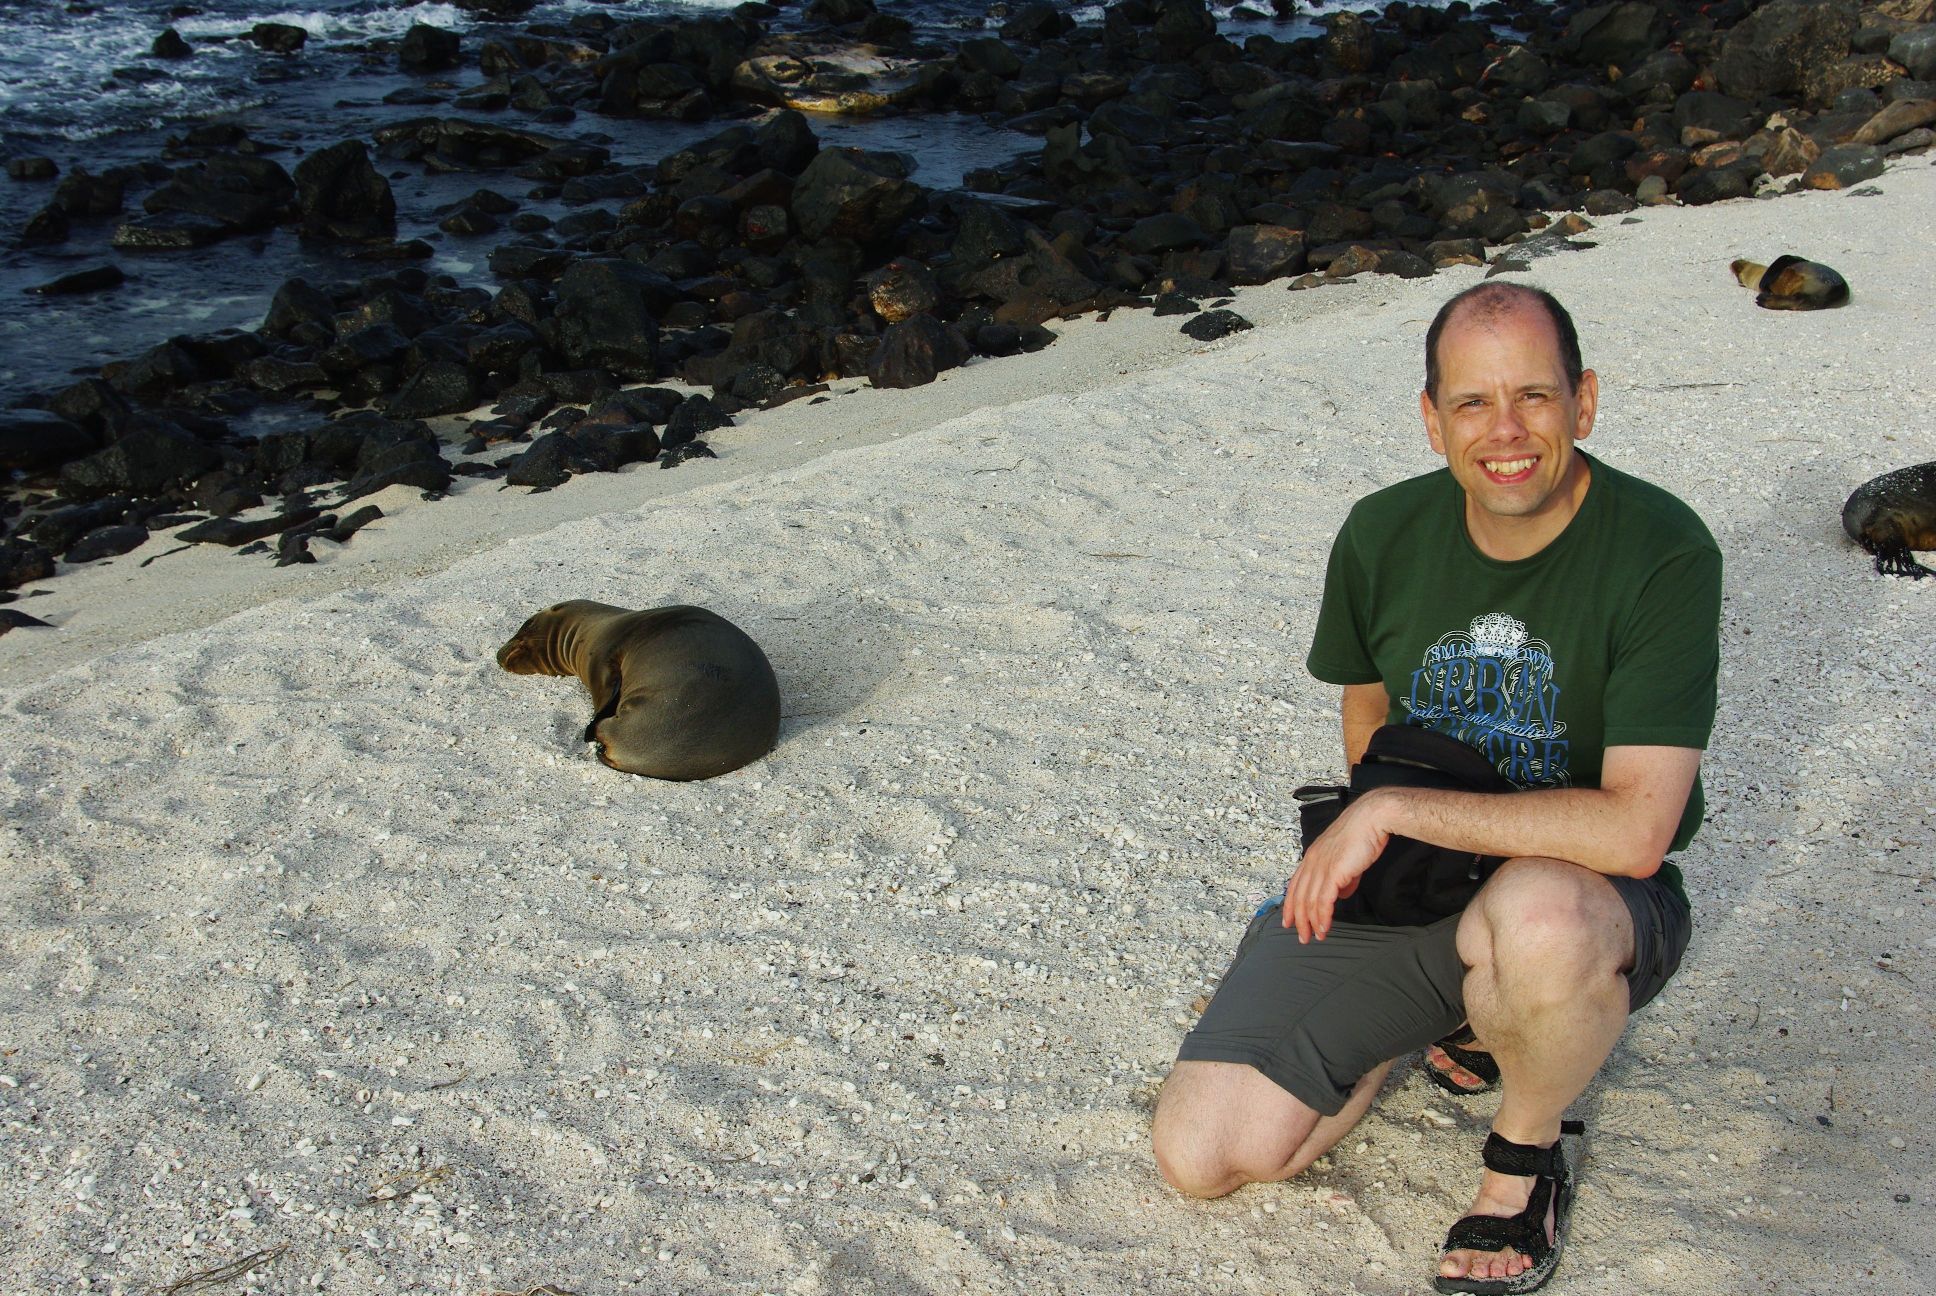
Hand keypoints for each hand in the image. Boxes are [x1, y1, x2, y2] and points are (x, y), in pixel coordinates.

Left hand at [1283, 789, 1392, 942]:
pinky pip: (1323, 900)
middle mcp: (1311, 862)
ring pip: (1309, 901)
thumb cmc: (1362, 835)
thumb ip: (1343, 879)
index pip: (1294, 885)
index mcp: (1312, 857)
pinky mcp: (1333, 872)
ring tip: (1315, 936)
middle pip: (1299, 896)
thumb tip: (1342, 895)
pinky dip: (1322, 917)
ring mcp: (1321, 867)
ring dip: (1311, 922)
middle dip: (1298, 919)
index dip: (1290, 905)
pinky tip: (1324, 927)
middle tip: (1302, 937)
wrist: (1371, 819)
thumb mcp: (1347, 859)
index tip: (1288, 921)